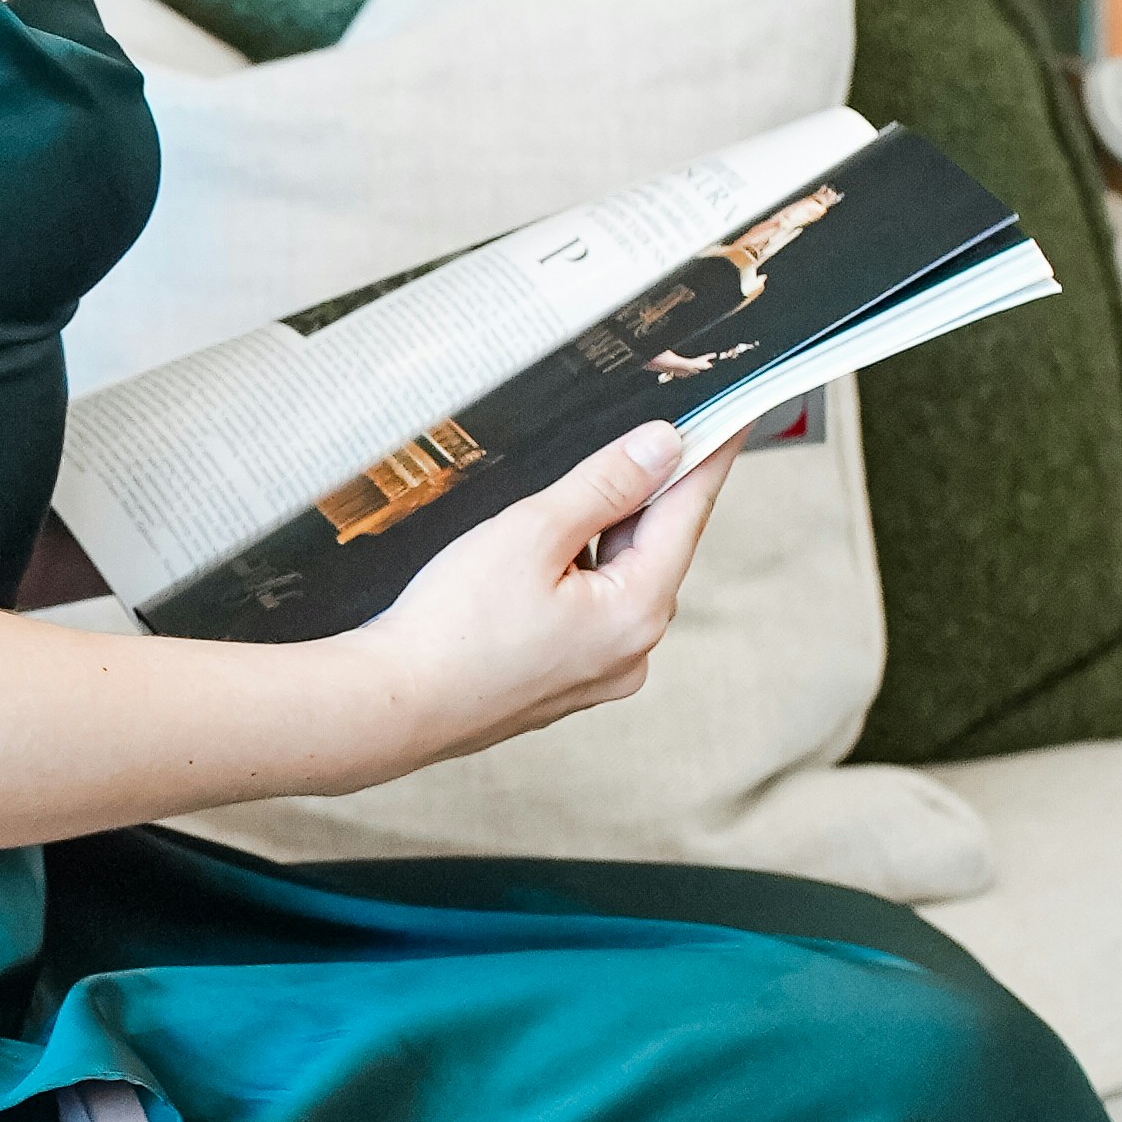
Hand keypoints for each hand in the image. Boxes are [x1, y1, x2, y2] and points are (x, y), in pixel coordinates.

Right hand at [347, 421, 736, 772]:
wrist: (391, 705)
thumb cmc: (453, 628)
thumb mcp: (533, 532)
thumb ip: (606, 484)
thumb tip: (663, 446)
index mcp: (637, 612)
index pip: (689, 512)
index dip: (706, 456)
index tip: (730, 416)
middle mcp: (632, 652)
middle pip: (654, 546)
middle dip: (644, 491)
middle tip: (642, 431)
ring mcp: (599, 674)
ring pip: (618, 579)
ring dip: (603, 534)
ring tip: (564, 496)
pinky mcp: (563, 682)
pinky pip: (589, 611)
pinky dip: (577, 573)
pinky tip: (537, 554)